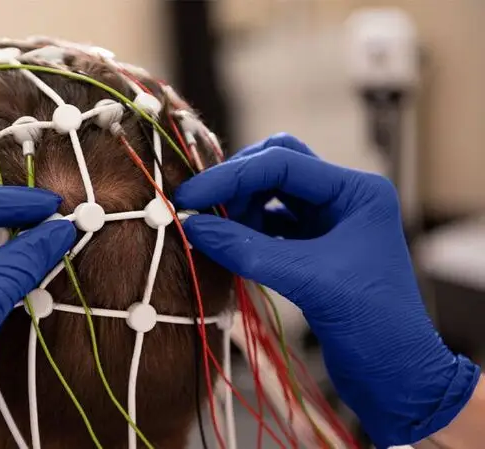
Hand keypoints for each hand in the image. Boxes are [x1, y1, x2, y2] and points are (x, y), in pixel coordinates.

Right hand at [175, 134, 480, 446]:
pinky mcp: (313, 249)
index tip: (190, 198)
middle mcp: (342, 198)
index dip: (230, 176)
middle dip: (235, 184)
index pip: (283, 163)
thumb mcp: (306, 280)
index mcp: (356, 191)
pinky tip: (226, 246)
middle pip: (275, 167)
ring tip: (212, 233)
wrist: (396, 377)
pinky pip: (268, 225)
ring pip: (269, 195)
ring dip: (237, 209)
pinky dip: (244, 232)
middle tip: (197, 209)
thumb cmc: (372, 324)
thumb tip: (192, 226)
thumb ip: (246, 249)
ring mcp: (327, 223)